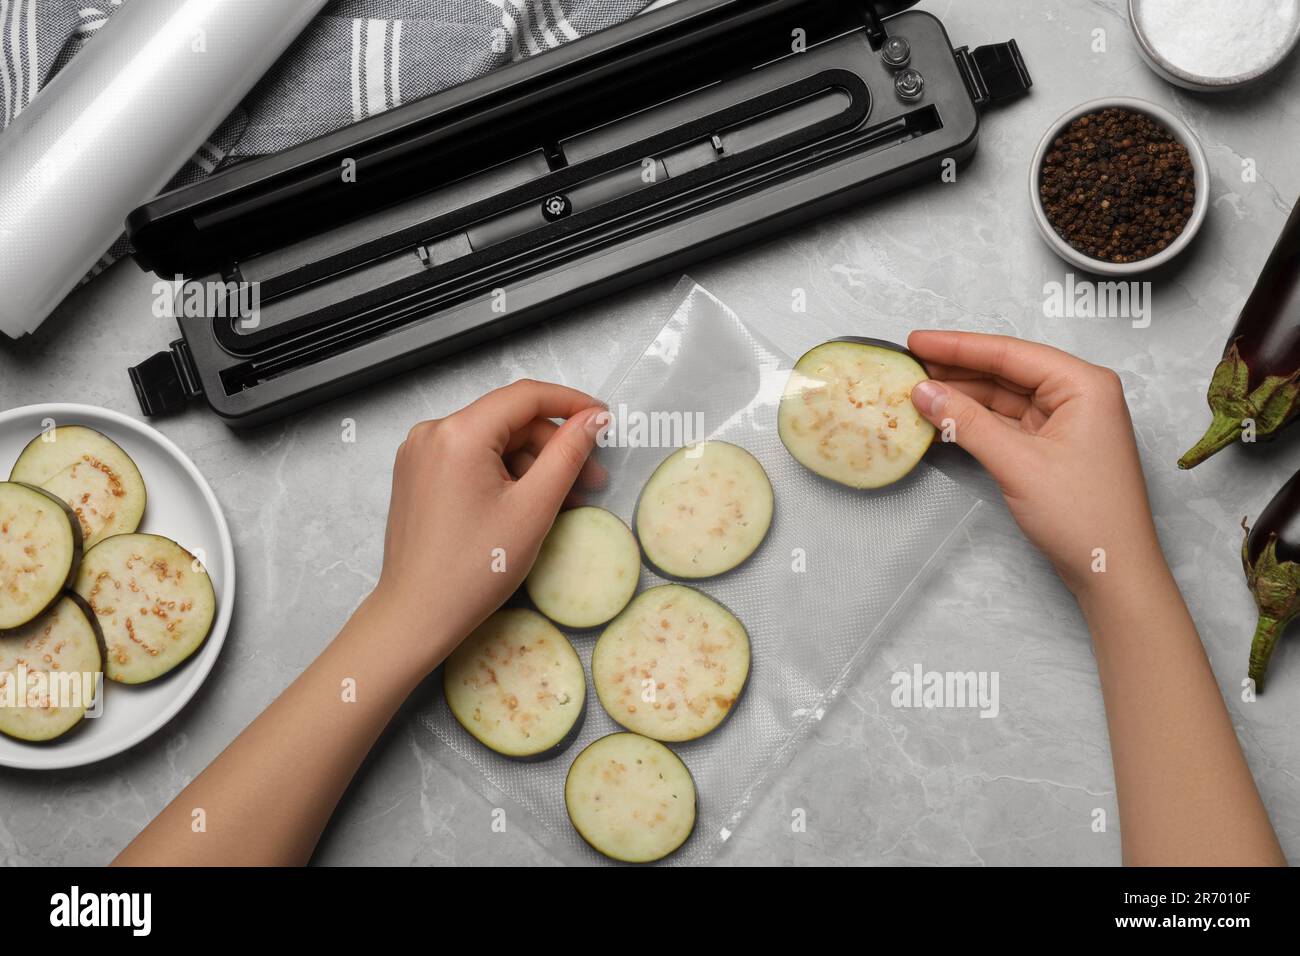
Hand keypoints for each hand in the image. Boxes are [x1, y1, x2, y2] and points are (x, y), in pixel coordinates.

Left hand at [369, 380, 606, 670]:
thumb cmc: (474, 570)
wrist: (417, 615)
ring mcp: (420, 454)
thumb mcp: (534, 508)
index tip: (603, 419)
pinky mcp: (417, 475)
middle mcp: (432, 433)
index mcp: (459, 433)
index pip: (526, 396)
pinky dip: (504, 474)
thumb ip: (568, 455)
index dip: (571, 403)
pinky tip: (527, 503)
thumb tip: (592, 419)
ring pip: (492, 441)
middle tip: (591, 480)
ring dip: (531, 464)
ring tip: (563, 500)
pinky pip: (471, 459)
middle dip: (553, 446)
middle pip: (509, 421)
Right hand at [906, 331, 1159, 595]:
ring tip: (916, 390)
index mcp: (1084, 385)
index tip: (916, 340)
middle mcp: (1078, 396)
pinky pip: (1006, 423)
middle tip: (908, 364)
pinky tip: (943, 418)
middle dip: (957, 369)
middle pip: (1006, 372)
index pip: (1011, 353)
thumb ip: (966, 422)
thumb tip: (923, 391)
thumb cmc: (1084, 515)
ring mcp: (1066, 422)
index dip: (959, 346)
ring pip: (1003, 398)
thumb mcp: (1017, 463)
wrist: (1112, 571)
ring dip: (962, 396)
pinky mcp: (1053, 447)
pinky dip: (975, 421)